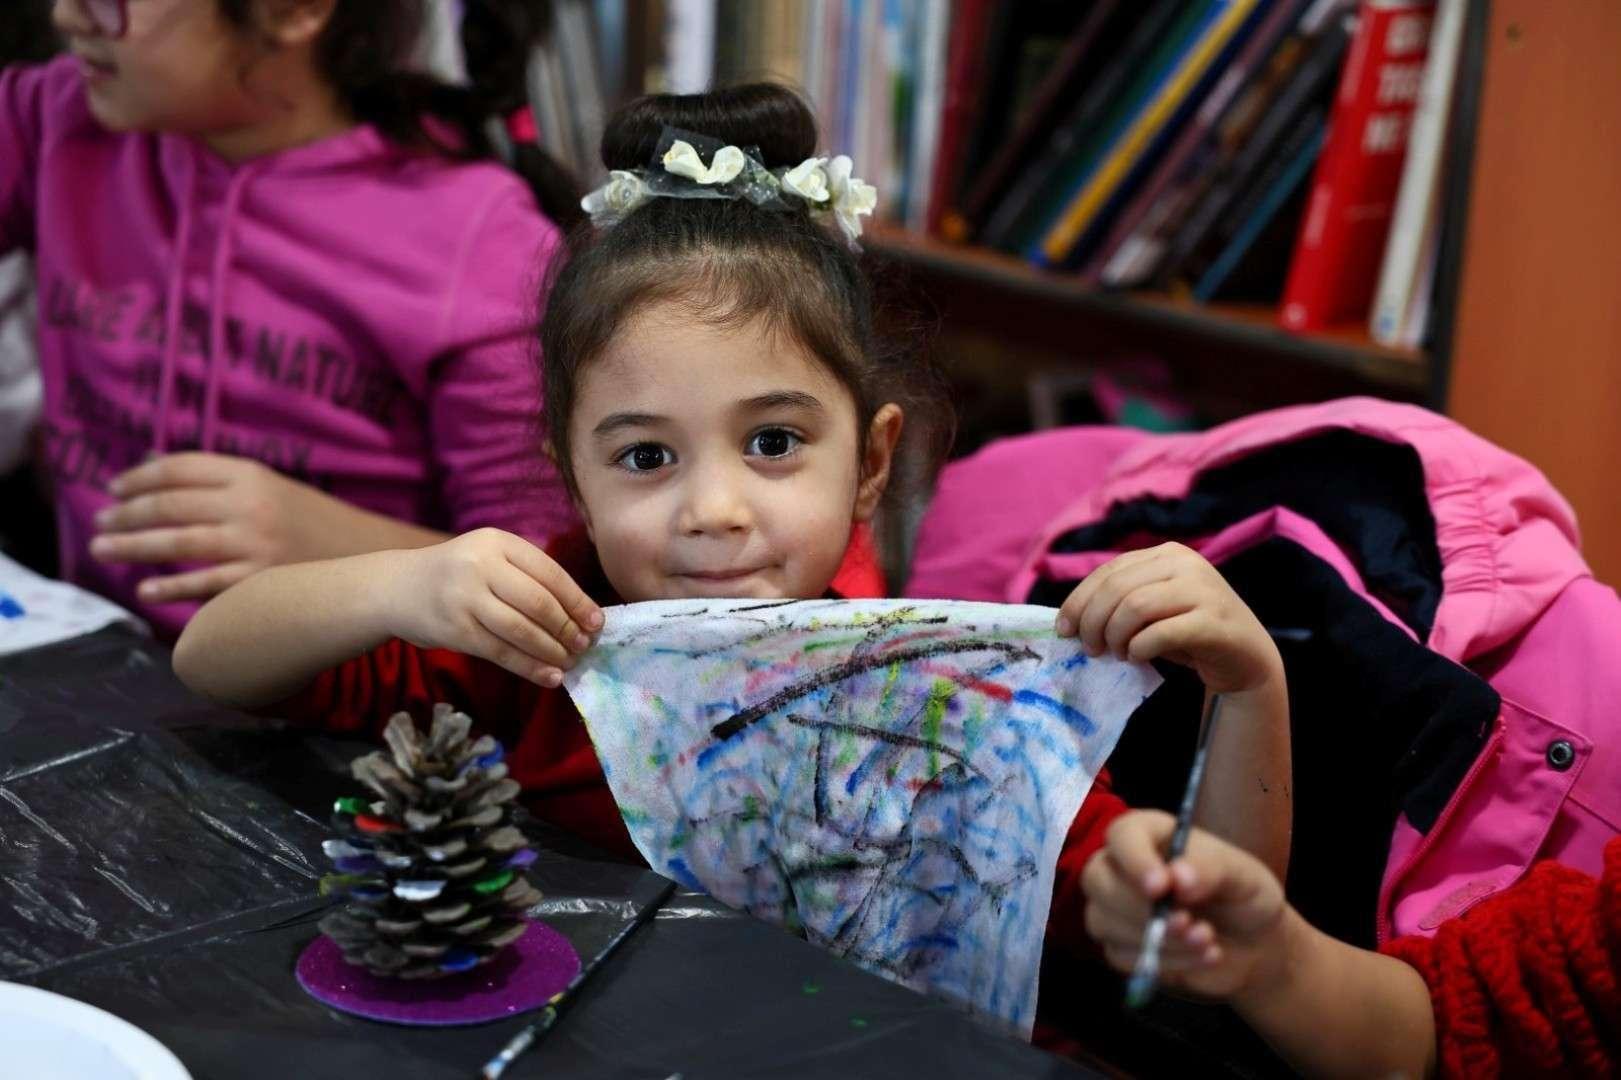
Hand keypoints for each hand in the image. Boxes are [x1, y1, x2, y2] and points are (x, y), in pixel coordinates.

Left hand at [90, 453, 434, 603]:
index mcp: (253, 475)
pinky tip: (146, 589)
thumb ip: (220, 479)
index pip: (181, 468)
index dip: (140, 477)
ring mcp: (254, 544)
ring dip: (133, 547)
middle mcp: (250, 505)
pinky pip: (204, 584)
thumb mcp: (272, 488)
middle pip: (171, 505)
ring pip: (177, 543)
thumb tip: (153, 466)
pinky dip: (170, 587)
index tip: (113, 488)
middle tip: (99, 522)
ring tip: (102, 550)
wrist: (369, 557)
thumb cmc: (315, 523)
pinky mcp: (260, 581)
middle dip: (126, 514)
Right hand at [384, 528, 603, 687]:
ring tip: (570, 662)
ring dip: (552, 651)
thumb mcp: (490, 558)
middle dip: (567, 629)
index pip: (550, 573)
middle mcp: (481, 565)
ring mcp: (465, 598)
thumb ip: (528, 576)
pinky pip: (501, 652)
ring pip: (522, 630)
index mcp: (498, 542)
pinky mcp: (455, 629)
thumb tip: (582, 615)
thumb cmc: (458, 575)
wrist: (396, 588)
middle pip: (539, 603)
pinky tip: (549, 676)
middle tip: (584, 646)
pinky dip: (529, 667)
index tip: (596, 622)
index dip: (577, 601)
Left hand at [1054, 543, 1280, 693]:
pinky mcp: (1214, 622)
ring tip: (1117, 653)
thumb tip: (1070, 620)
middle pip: (1118, 588)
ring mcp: (1203, 590)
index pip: (1109, 571)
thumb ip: (1120, 602)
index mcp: (1167, 554)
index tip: (1065, 629)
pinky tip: (1137, 657)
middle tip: (1090, 649)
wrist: (1245, 658)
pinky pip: (1161, 632)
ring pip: (1135, 607)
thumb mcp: (1152, 609)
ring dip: (1115, 635)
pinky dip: (1139, 648)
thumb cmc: (1189, 633)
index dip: (1079, 600)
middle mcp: (1186, 564)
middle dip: (1093, 621)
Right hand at [1082, 810, 1288, 1000]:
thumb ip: (1211, 869)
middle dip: (1138, 908)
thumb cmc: (1243, 895)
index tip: (1161, 887)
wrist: (1253, 943)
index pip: (1122, 835)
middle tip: (1186, 923)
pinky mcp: (1120, 945)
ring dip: (1156, 938)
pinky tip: (1199, 956)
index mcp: (1150, 834)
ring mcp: (1115, 907)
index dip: (1134, 860)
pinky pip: (1120, 956)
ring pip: (1102, 921)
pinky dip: (1162, 962)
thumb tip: (1178, 877)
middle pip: (1096, 879)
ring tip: (1206, 940)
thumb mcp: (1243, 875)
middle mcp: (1123, 866)